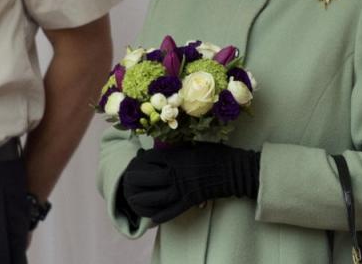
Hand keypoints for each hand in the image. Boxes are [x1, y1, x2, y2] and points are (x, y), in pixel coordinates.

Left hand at [121, 143, 259, 222]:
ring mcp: (183, 190)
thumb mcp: (193, 144)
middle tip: (127, 180)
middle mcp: (176, 174)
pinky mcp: (189, 202)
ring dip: (141, 199)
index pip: (150, 159)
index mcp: (177, 157)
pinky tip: (151, 217)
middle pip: (148, 179)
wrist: (234, 170)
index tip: (136, 160)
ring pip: (156, 198)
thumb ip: (175, 147)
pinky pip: (171, 211)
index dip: (139, 160)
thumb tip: (161, 146)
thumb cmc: (215, 154)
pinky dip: (160, 215)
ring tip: (132, 198)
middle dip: (134, 180)